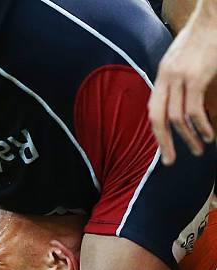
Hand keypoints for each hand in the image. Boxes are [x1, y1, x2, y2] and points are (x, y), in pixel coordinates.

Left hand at [149, 4, 216, 164]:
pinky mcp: (197, 78)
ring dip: (188, 138)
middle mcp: (167, 77)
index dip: (157, 132)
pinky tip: (208, 135)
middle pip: (158, 119)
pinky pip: (194, 111)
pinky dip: (201, 126)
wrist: (214, 15)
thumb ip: (176, 78)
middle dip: (164, 143)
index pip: (153, 110)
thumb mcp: (182, 57)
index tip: (164, 147)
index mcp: (162, 74)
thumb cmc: (203, 35)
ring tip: (199, 150)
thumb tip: (177, 99)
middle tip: (171, 161)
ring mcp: (181, 78)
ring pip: (178, 119)